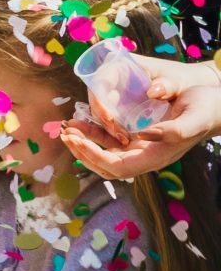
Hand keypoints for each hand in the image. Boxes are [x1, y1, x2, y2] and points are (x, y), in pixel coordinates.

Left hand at [64, 58, 220, 178]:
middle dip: (83, 152)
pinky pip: (111, 140)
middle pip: (107, 165)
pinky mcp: (139, 136)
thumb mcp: (195, 117)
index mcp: (159, 156)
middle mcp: (148, 155)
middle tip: (64, 133)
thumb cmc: (208, 107)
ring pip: (106, 153)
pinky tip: (80, 121)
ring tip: (67, 127)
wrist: (217, 104)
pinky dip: (93, 133)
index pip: (118, 167)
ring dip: (84, 143)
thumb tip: (142, 135)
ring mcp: (142, 147)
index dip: (94, 156)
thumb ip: (174, 130)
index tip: (76, 140)